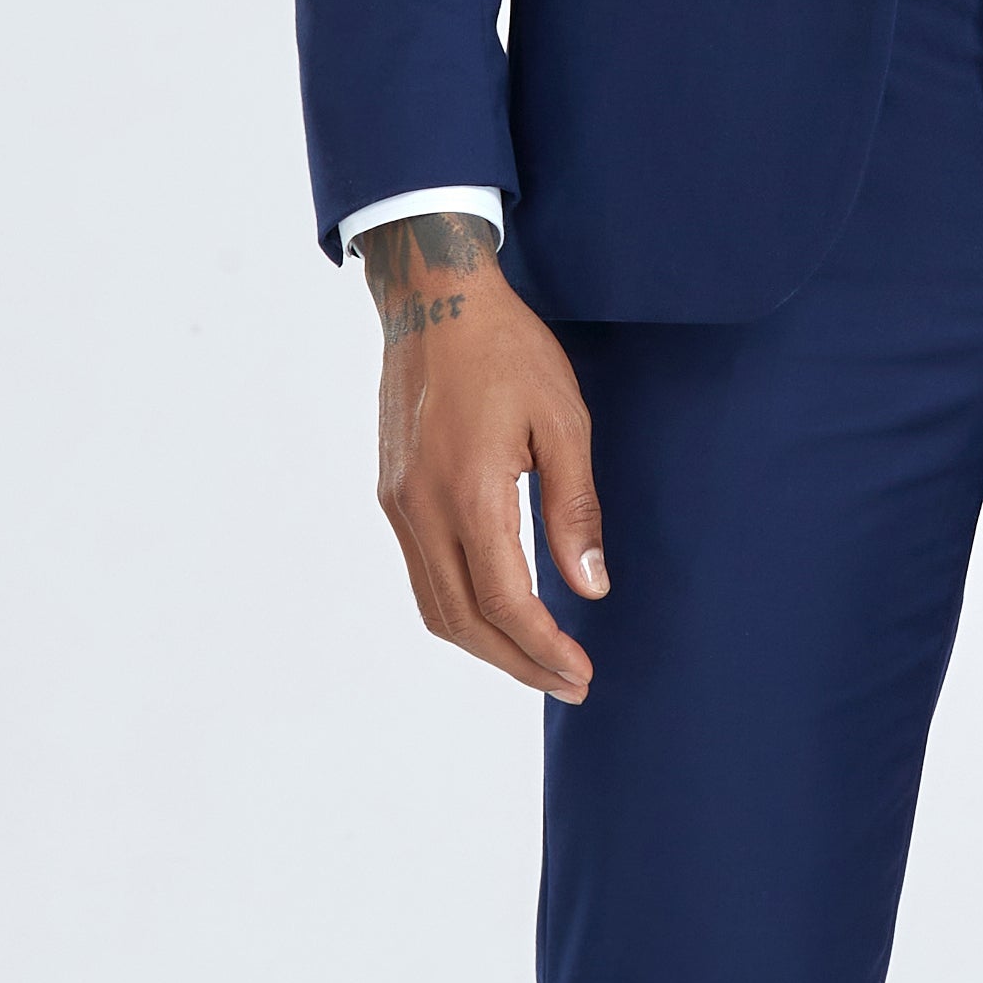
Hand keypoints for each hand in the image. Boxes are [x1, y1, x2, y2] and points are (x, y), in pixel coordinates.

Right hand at [360, 215, 605, 701]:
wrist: (434, 299)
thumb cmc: (507, 351)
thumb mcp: (563, 421)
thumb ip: (574, 509)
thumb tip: (591, 588)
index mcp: (468, 492)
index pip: (505, 602)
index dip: (545, 649)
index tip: (583, 671)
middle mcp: (421, 508)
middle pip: (464, 621)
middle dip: (518, 664)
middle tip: (569, 683)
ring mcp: (398, 504)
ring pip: (435, 607)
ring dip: (485, 646)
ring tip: (536, 660)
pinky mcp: (392, 494)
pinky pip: (421, 574)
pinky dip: (459, 610)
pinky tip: (496, 612)